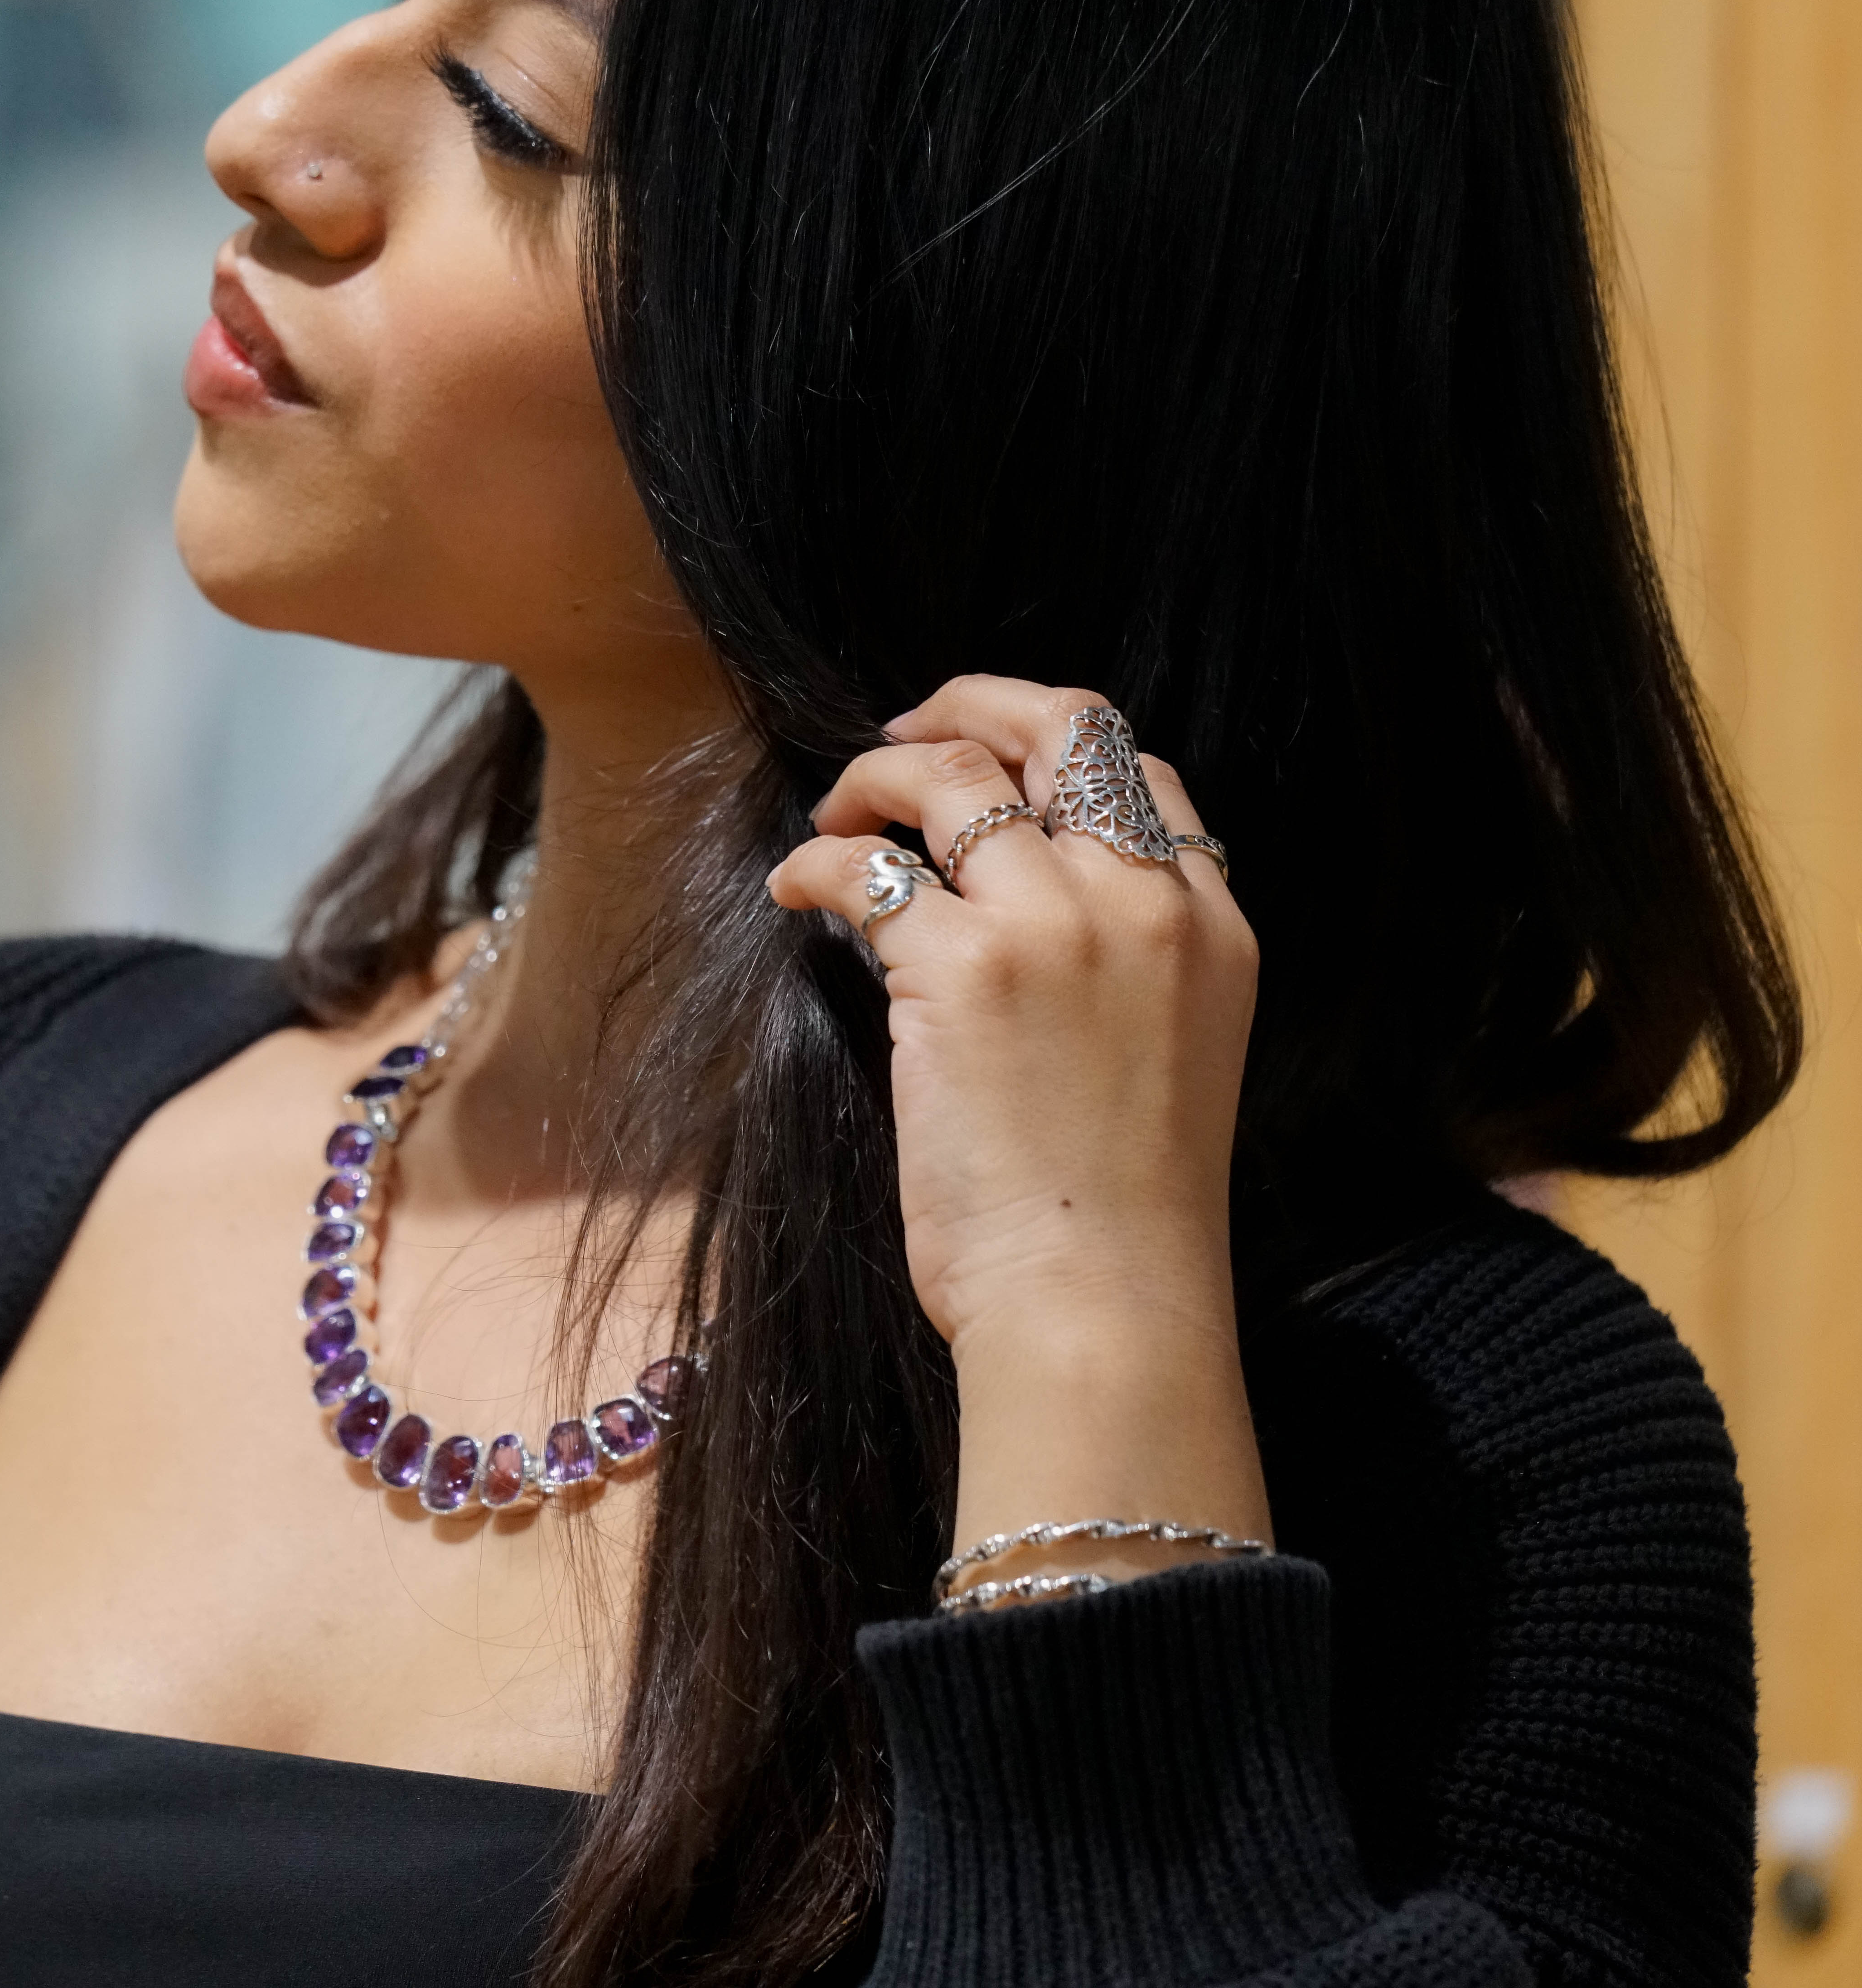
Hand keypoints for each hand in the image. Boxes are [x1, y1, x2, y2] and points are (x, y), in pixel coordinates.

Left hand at [768, 675, 1269, 1560]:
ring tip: (834, 818)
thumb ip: (1119, 950)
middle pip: (1061, 723)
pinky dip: (817, 865)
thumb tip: (1000, 886)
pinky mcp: (964, 967)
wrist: (1101, 1302)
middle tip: (898, 732)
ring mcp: (1057, 924)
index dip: (1049, 743)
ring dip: (873, 779)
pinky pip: (868, 869)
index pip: (1140, 766)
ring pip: (951, 773)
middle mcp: (1143, 899)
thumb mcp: (1168, 1045)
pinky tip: (794, 892)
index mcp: (1209, 921)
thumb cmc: (1120, 1206)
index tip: (987, 762)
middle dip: (967, 702)